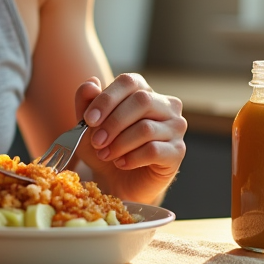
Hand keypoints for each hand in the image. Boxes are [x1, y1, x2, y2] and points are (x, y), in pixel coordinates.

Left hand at [74, 74, 185, 202]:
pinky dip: (132, 158)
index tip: (89, 119)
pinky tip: (121, 163)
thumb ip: (86, 103)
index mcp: (144, 91)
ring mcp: (175, 127)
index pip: (129, 82)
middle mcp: (165, 105)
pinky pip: (154, 150)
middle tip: (96, 141)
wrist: (118, 182)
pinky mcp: (177, 151)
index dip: (107, 98)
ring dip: (119, 143)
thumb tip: (91, 83)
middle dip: (113, 122)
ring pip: (146, 128)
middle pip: (142, 100)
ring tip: (105, 155)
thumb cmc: (106, 147)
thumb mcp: (88, 127)